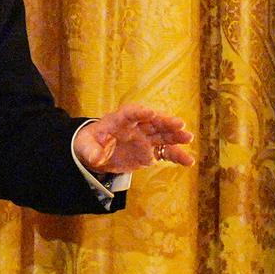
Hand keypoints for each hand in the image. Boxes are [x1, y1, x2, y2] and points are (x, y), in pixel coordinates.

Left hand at [77, 104, 196, 173]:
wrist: (97, 152)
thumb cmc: (90, 143)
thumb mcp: (85, 147)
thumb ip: (92, 151)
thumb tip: (96, 158)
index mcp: (119, 120)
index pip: (130, 113)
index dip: (140, 112)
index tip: (150, 113)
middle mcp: (136, 126)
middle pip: (153, 121)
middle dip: (166, 122)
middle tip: (179, 124)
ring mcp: (145, 138)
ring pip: (163, 135)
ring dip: (176, 136)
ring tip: (188, 138)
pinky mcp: (150, 152)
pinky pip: (165, 153)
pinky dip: (177, 156)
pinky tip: (188, 161)